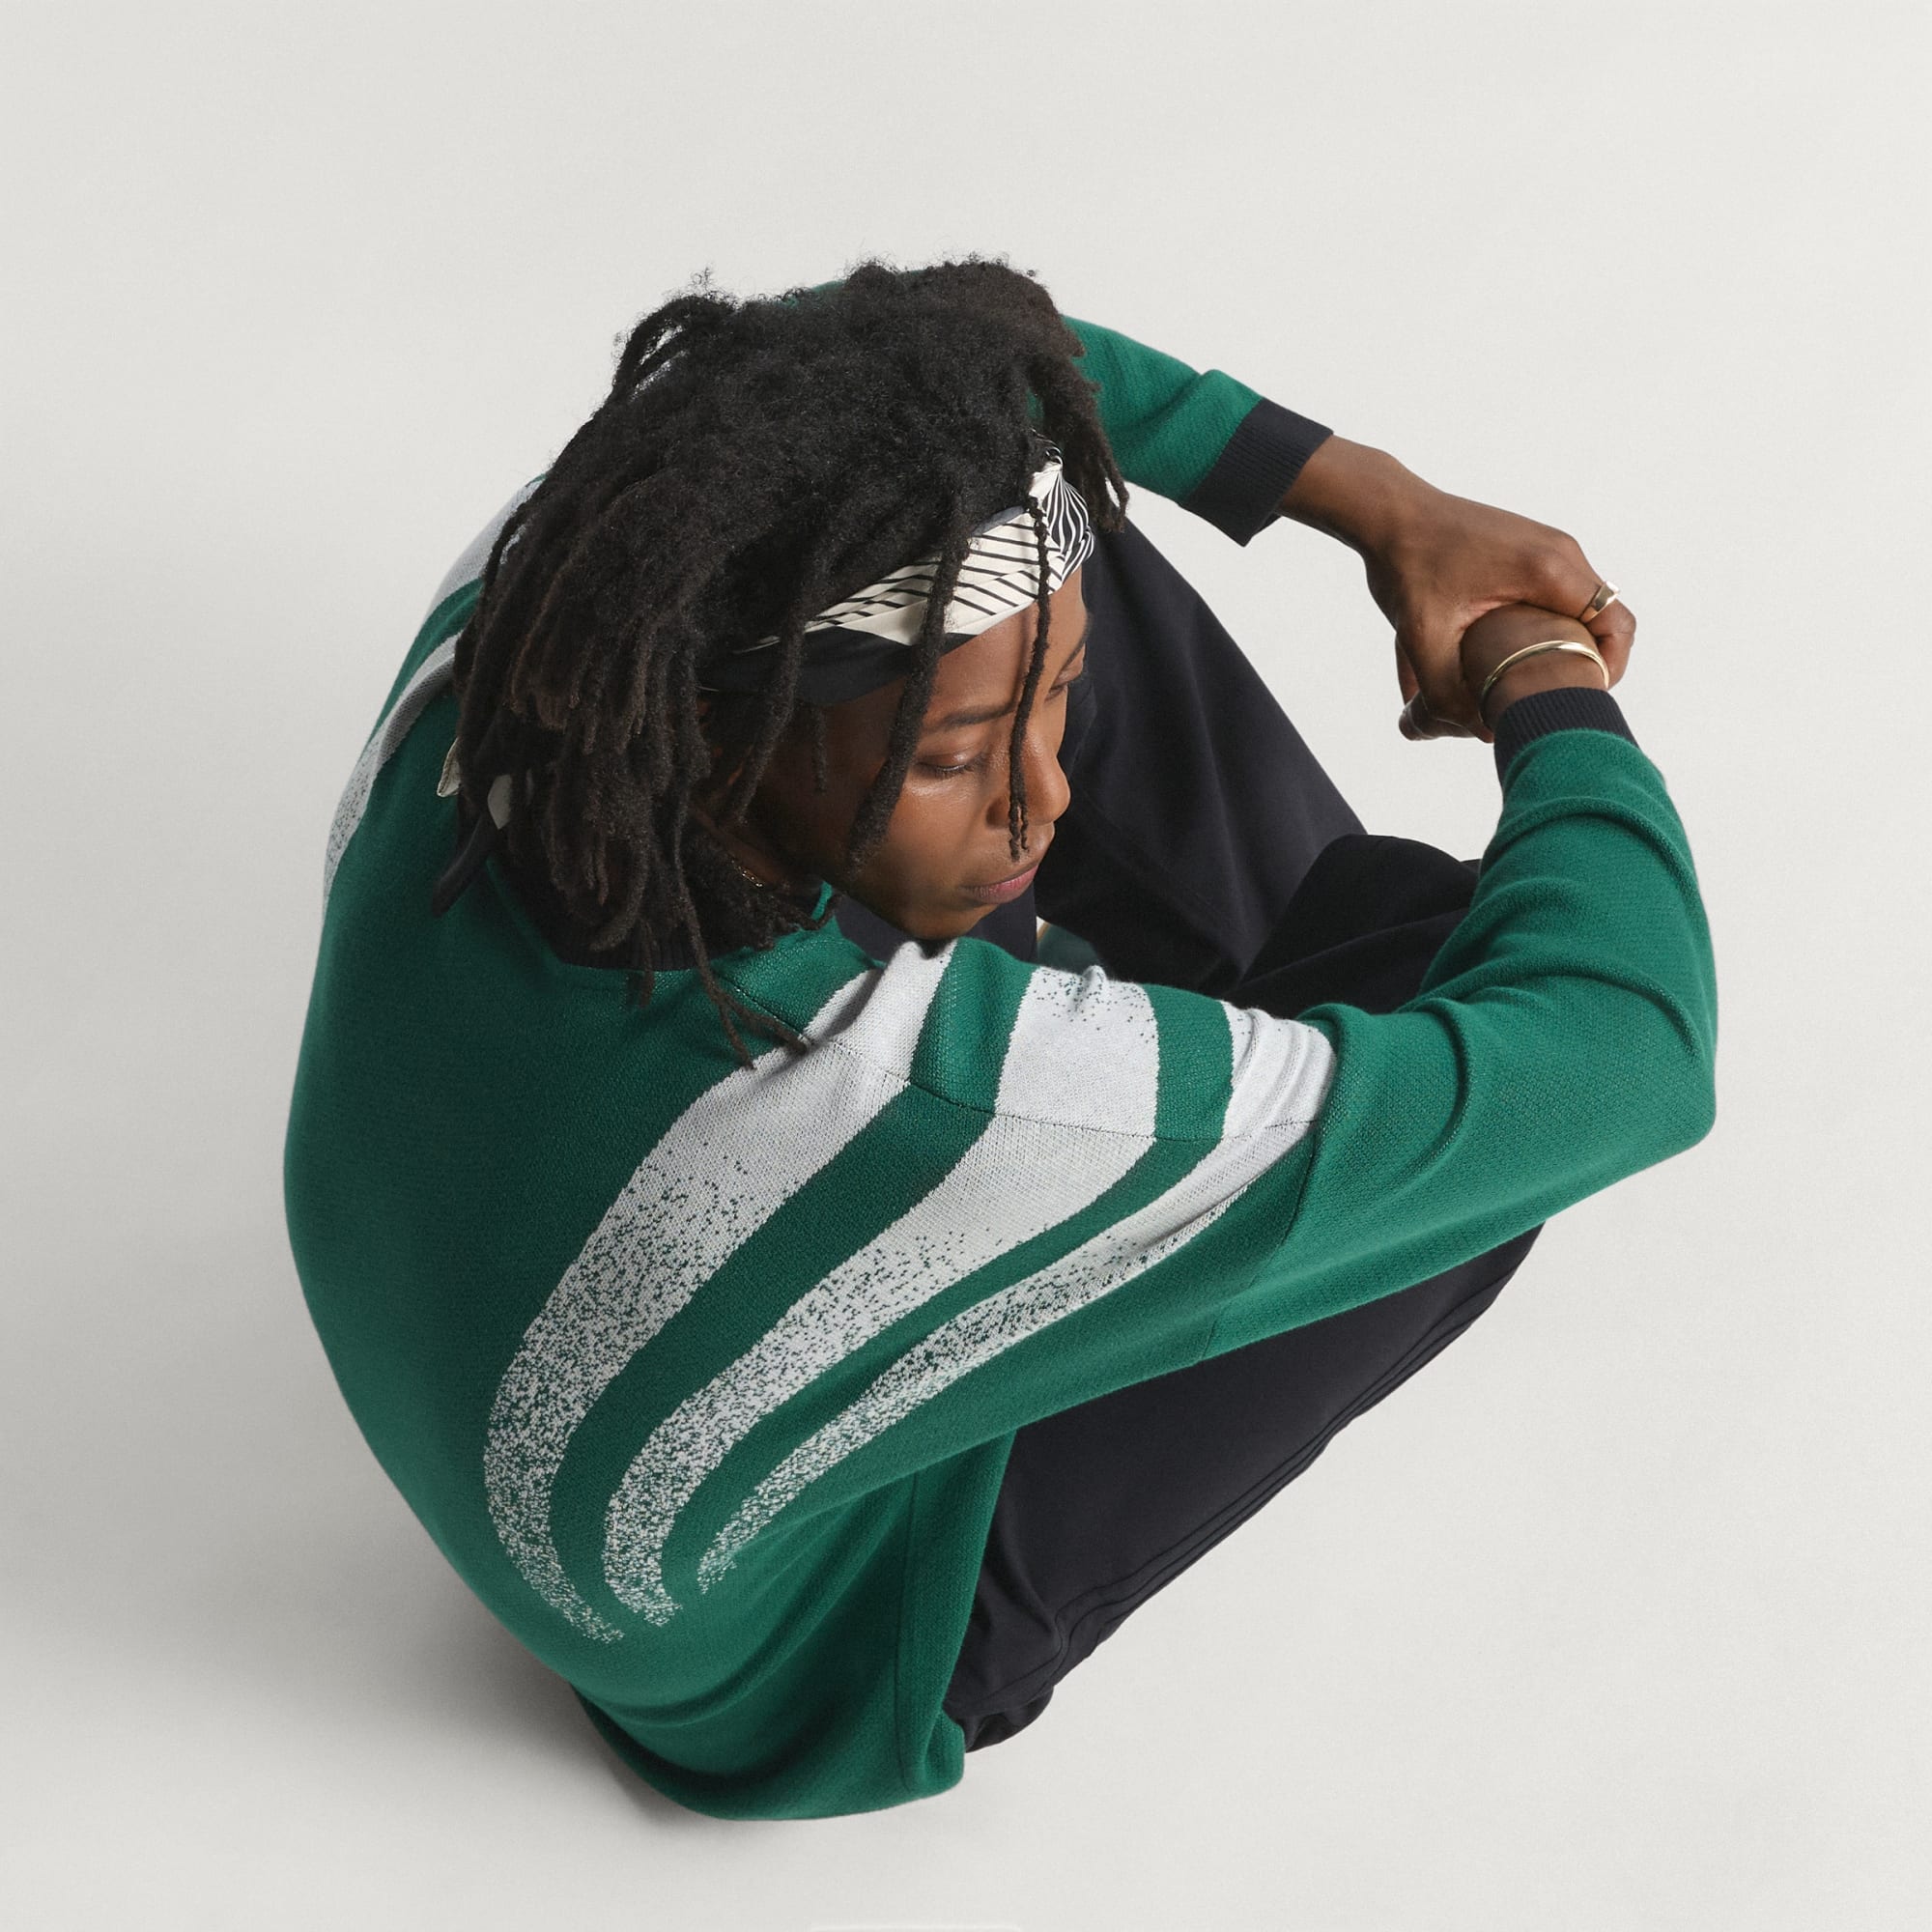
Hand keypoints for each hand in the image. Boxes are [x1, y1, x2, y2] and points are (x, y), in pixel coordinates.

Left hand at [1280, 437, 1635, 741]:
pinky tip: (1509, 657)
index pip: (1616, 624)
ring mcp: (1550, 549)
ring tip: (1531, 683)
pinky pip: (1559, 596)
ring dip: (1565, 646)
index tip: (1581, 698)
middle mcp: (1561, 554)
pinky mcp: (1533, 551)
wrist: (1390, 515)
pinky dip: (1546, 627)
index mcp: (1549, 569)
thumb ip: (1448, 689)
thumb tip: (1483, 734)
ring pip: (1583, 609)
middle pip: (1605, 620)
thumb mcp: (1422, 635)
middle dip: (1586, 664)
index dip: (1610, 669)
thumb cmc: (1407, 566)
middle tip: (1552, 699)